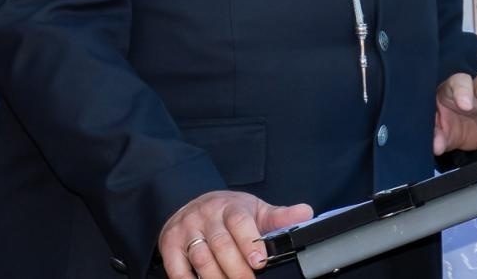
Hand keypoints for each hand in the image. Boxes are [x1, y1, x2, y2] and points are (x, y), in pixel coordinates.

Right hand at [159, 189, 312, 278]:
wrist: (191, 204)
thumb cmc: (228, 213)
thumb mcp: (255, 210)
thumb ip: (279, 216)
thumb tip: (306, 213)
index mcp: (229, 206)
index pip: (239, 221)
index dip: (249, 241)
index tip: (259, 261)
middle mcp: (206, 216)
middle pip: (221, 244)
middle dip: (236, 269)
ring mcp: (186, 230)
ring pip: (200, 257)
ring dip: (215, 278)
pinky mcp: (169, 244)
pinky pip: (176, 267)